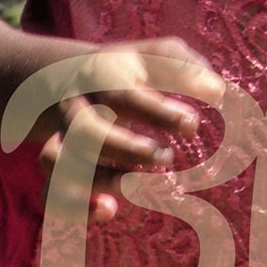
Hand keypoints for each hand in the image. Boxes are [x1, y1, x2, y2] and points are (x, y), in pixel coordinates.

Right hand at [33, 36, 219, 224]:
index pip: (125, 95)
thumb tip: (217, 91)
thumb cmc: (129, 70)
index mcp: (102, 75)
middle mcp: (76, 106)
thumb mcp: (156, 55)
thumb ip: (185, 67)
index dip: (158, 114)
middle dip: (127, 151)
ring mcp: (61, 136)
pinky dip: (74, 208)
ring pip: (57, 162)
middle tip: (167, 158)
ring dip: (100, 180)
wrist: (67, 77)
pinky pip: (49, 191)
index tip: (193, 124)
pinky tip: (108, 211)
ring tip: (137, 186)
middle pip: (85, 132)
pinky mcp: (57, 166)